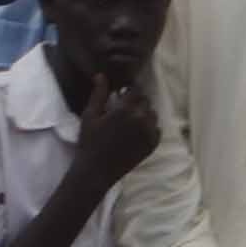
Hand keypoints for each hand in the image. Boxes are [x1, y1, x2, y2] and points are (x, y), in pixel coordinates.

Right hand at [79, 68, 159, 183]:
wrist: (95, 172)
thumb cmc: (89, 142)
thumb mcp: (90, 116)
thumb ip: (98, 94)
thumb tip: (101, 75)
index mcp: (125, 109)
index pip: (135, 90)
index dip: (129, 91)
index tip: (122, 95)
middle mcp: (140, 119)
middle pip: (145, 101)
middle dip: (136, 102)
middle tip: (124, 110)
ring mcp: (148, 133)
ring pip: (152, 114)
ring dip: (143, 114)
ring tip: (129, 122)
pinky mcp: (152, 145)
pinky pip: (156, 129)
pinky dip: (149, 128)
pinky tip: (135, 133)